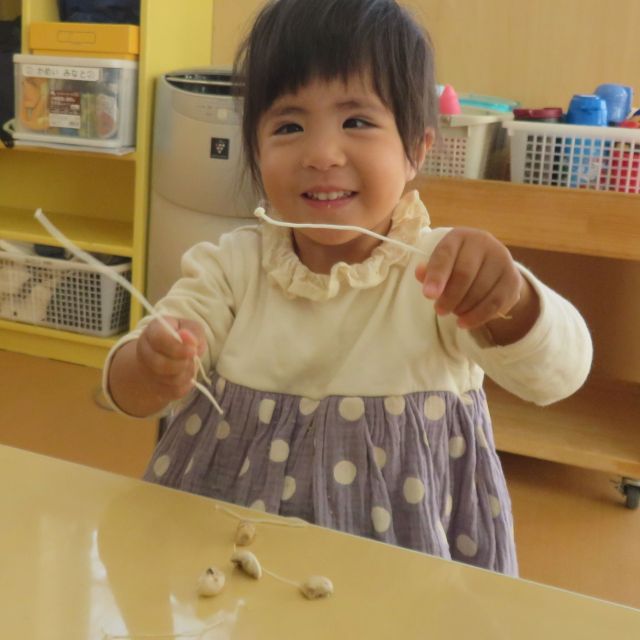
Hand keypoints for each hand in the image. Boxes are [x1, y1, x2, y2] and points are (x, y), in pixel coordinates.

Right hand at [136, 316, 206, 401]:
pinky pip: (172, 392)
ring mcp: (146, 370)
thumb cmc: (183, 337)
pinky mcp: (154, 387)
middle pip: (160, 364)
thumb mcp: (192, 328)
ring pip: (168, 380)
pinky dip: (185, 386)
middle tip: (193, 358)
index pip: (159, 339)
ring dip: (186, 374)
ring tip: (191, 365)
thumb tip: (189, 338)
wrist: (171, 353)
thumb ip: (193, 332)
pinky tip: (187, 376)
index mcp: (152, 330)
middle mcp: (144, 350)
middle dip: (183, 363)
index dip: (178, 347)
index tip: (193, 351)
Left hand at [415, 228, 533, 334]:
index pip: (446, 254)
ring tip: (454, 313)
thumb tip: (420, 273)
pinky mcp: (513, 279)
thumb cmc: (457, 265)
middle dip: (449, 297)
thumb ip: (430, 271)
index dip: (436, 276)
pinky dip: (477, 317)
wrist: (491, 267)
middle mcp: (483, 242)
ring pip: (480, 290)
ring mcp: (502, 259)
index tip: (428, 295)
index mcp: (459, 236)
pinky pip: (495, 303)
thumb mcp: (442, 264)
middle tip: (439, 310)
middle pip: (464, 274)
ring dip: (463, 308)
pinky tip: (465, 323)